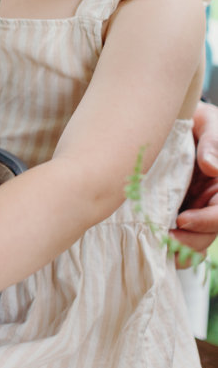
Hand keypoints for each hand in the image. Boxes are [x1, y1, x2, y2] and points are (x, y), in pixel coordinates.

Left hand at [172, 102, 217, 258]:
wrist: (168, 119)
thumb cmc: (193, 120)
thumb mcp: (208, 124)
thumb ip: (213, 143)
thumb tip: (210, 166)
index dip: (206, 221)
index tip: (182, 220)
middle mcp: (211, 200)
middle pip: (210, 233)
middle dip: (190, 241)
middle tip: (165, 240)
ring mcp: (194, 208)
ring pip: (195, 240)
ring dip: (179, 248)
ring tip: (158, 245)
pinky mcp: (174, 211)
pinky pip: (178, 237)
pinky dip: (170, 247)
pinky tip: (155, 247)